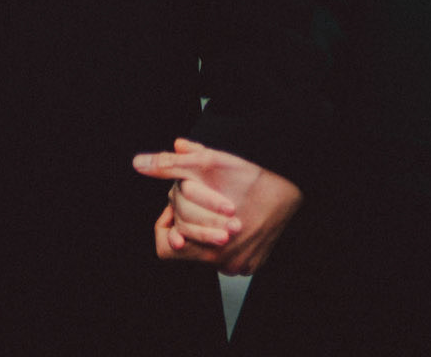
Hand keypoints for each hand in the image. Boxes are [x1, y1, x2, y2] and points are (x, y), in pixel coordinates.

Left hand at [134, 137, 302, 274]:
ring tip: (219, 210)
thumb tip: (139, 163)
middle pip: (189, 247)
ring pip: (210, 252)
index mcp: (206, 243)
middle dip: (189, 223)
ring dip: (209, 233)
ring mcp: (240, 266)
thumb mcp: (206, 164)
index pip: (166, 247)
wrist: (291, 186)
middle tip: (200, 202)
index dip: (167, 224)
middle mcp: (223, 262)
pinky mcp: (254, 265)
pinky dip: (231, 242)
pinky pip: (232, 258)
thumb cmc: (250, 175)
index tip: (175, 208)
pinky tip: (239, 221)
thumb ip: (169, 166)